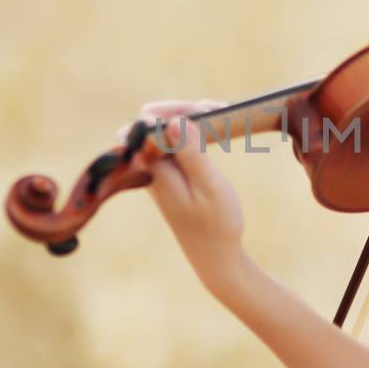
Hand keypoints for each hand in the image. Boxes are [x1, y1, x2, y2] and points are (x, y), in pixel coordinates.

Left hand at [133, 99, 248, 297]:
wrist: (216, 258)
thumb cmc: (216, 224)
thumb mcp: (209, 187)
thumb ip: (190, 153)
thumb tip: (173, 122)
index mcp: (154, 169)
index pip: (146, 122)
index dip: (173, 110)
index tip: (206, 113)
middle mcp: (149, 168)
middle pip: (151, 122)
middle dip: (181, 110)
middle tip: (217, 111)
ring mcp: (158, 172)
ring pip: (163, 131)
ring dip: (189, 118)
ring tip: (222, 115)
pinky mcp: (170, 176)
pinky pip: (173, 143)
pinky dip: (192, 132)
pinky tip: (216, 131)